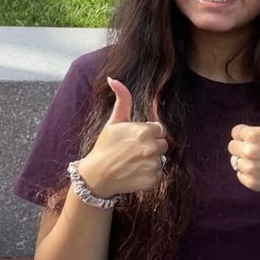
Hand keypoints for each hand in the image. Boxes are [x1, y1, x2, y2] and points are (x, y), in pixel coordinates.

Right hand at [75, 78, 167, 197]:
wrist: (97, 176)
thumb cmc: (105, 147)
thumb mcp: (113, 122)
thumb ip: (121, 100)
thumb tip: (113, 79)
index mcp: (144, 131)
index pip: (159, 129)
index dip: (148, 134)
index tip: (135, 139)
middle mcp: (151, 147)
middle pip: (163, 144)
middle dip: (152, 146)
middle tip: (133, 151)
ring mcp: (152, 165)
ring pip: (161, 160)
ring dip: (150, 161)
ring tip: (133, 162)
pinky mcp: (152, 180)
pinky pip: (158, 174)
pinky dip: (149, 175)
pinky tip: (135, 173)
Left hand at [227, 92, 259, 204]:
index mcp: (254, 134)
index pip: (236, 132)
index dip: (246, 135)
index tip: (258, 140)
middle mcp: (249, 151)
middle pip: (232, 147)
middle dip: (243, 147)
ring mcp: (250, 168)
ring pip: (235, 162)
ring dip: (245, 162)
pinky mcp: (251, 182)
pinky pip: (239, 175)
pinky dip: (248, 175)